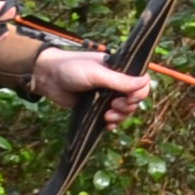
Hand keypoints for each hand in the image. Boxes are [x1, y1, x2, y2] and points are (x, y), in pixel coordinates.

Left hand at [27, 39, 152, 120]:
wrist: (48, 77)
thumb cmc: (72, 68)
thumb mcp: (96, 73)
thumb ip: (119, 80)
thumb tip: (145, 82)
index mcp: (119, 70)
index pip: (140, 83)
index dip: (139, 93)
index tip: (128, 98)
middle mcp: (115, 83)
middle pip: (134, 100)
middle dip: (127, 107)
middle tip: (113, 105)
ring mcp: (106, 96)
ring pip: (124, 111)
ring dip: (120, 117)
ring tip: (106, 116)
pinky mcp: (96, 107)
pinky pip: (112, 119)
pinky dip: (112, 124)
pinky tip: (107, 126)